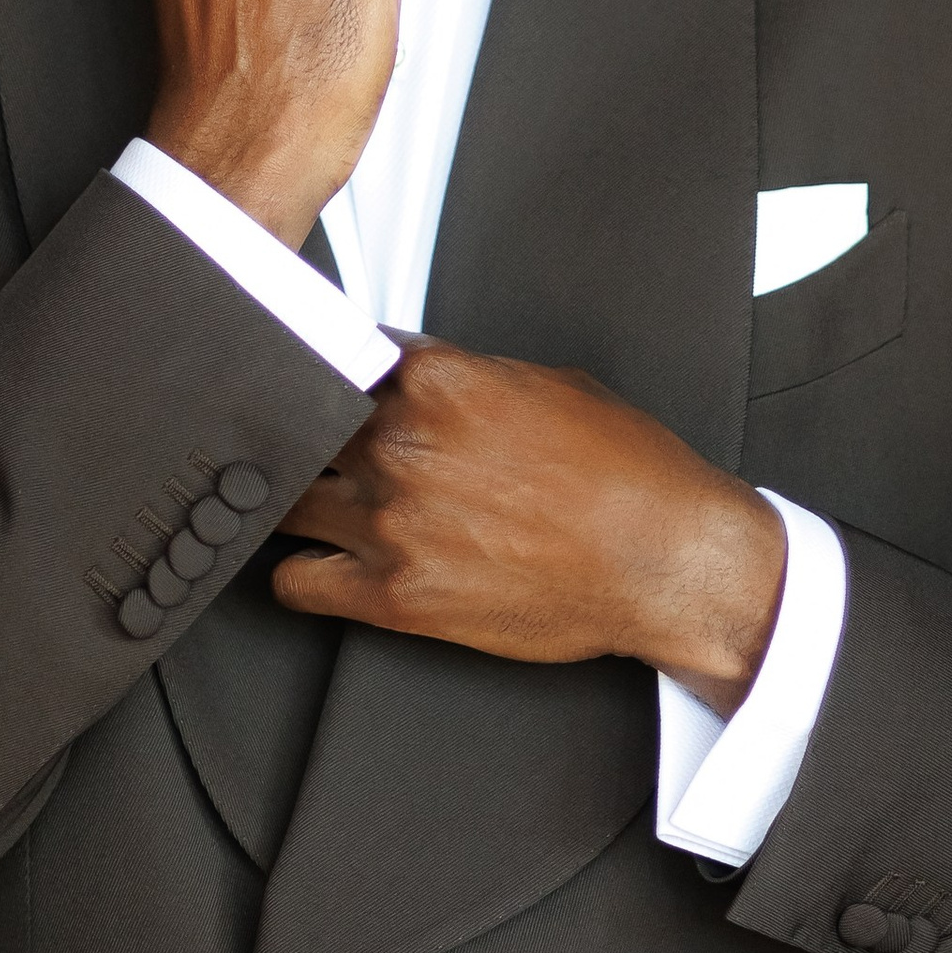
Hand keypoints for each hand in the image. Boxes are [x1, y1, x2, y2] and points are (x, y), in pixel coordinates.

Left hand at [272, 336, 787, 711]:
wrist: (664, 560)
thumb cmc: (626, 475)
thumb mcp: (550, 385)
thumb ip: (468, 377)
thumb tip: (425, 379)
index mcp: (436, 381)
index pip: (339, 354)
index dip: (335, 369)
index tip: (327, 379)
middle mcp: (402, 447)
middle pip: (305, 425)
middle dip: (313, 433)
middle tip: (322, 444)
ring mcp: (391, 524)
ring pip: (286, 501)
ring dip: (297, 498)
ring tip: (312, 501)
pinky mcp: (395, 598)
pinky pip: (297, 582)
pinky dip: (298, 572)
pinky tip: (315, 563)